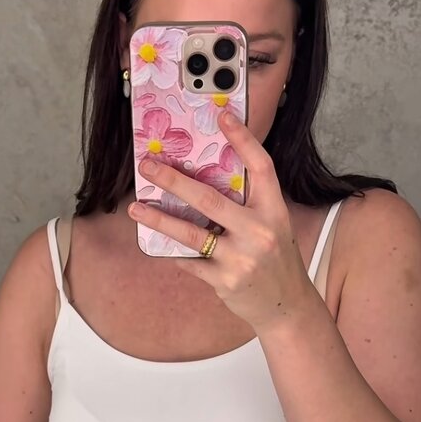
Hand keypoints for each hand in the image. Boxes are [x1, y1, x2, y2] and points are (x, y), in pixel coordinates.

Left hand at [127, 109, 314, 335]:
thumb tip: (204, 177)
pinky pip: (189, 260)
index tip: (222, 116)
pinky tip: (159, 243)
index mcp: (274, 210)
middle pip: (210, 198)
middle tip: (149, 167)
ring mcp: (241, 257)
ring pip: (190, 233)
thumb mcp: (273, 225)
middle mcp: (259, 231)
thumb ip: (247, 204)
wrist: (285, 305)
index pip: (261, 167)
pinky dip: (174, 251)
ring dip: (158, 219)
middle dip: (174, 181)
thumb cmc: (275, 258)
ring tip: (135, 208)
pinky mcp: (224, 280)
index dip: (243, 139)